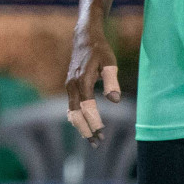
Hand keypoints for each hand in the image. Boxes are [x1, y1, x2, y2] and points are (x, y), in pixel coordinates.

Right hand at [66, 26, 120, 146]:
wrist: (84, 38)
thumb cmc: (100, 50)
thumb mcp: (110, 63)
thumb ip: (112, 82)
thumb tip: (114, 101)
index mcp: (81, 81)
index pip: (87, 107)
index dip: (94, 122)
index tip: (102, 134)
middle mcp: (72, 86)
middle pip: (76, 114)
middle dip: (86, 130)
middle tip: (97, 144)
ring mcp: (69, 86)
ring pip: (72, 112)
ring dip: (81, 127)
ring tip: (92, 140)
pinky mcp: (70, 86)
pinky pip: (72, 107)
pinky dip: (77, 119)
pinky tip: (85, 126)